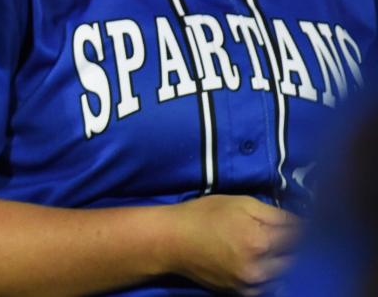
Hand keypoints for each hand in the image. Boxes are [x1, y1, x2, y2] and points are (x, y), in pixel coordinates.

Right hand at [165, 195, 300, 294]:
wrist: (173, 240)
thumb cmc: (205, 214)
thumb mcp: (240, 203)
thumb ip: (275, 214)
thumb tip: (305, 223)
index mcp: (260, 241)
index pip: (301, 238)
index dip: (311, 230)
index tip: (317, 223)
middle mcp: (260, 268)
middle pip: (298, 261)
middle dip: (304, 248)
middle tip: (307, 237)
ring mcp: (252, 285)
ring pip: (288, 277)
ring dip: (293, 264)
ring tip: (289, 251)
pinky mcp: (244, 294)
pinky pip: (272, 287)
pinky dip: (278, 276)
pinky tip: (273, 264)